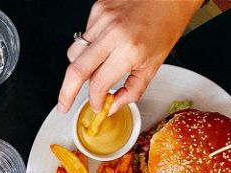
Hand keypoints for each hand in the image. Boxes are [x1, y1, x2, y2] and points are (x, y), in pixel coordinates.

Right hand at [57, 0, 200, 113]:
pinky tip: (105, 44)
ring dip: (79, 68)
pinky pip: (84, 36)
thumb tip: (113, 105)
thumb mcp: (154, 65)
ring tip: (93, 69)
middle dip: (66, 93)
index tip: (96, 105)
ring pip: (75, 53)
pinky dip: (89, 47)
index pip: (99, 83)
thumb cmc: (166, 25)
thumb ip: (133, 90)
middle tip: (64, 105)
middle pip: (76, 70)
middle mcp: (113, 33)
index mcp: (130, 50)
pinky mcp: (97, 9)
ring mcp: (102, 18)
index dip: (95, 100)